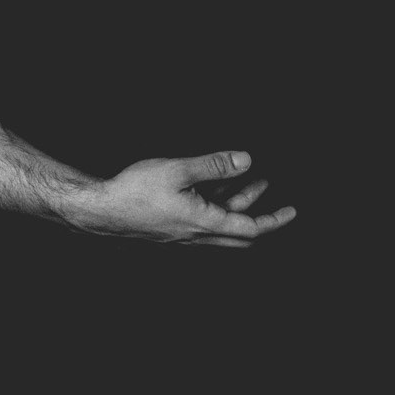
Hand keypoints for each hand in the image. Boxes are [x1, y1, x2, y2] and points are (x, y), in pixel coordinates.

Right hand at [76, 152, 295, 247]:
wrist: (102, 211)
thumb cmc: (136, 191)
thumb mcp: (178, 170)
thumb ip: (214, 165)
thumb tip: (247, 160)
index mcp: (204, 222)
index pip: (251, 229)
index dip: (274, 220)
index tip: (292, 211)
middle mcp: (197, 234)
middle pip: (240, 234)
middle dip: (262, 216)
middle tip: (276, 202)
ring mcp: (184, 234)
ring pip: (222, 226)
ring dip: (240, 206)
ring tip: (252, 182)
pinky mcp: (172, 229)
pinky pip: (205, 223)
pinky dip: (219, 207)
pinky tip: (215, 187)